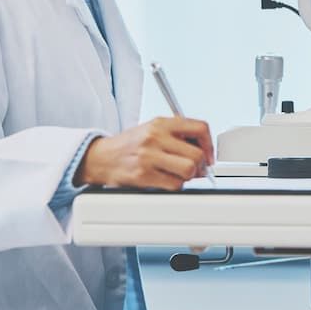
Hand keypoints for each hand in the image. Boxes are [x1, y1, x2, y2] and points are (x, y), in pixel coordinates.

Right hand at [75, 116, 214, 189]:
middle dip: (200, 166)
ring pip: (188, 170)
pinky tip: (166, 180)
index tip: (209, 155)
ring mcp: (149, 156)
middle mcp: (156, 137)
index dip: (209, 144)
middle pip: (196, 154)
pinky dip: (175, 186)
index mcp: (161, 123)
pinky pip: (174, 185)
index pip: (200, 128)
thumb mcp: (153, 129)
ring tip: (179, 175)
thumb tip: (205, 151)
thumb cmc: (130, 144)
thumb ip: (177, 134)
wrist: (101, 157)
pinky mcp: (143, 175)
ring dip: (188, 177)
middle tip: (195, 170)